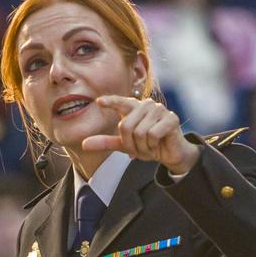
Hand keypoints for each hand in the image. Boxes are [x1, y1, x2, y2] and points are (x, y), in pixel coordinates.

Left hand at [82, 95, 196, 175]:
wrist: (170, 154)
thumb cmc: (147, 145)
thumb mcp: (124, 145)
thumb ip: (106, 142)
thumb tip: (84, 144)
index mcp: (134, 107)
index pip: (120, 102)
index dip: (111, 102)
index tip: (99, 102)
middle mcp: (147, 105)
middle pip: (126, 125)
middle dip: (130, 143)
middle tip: (140, 148)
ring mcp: (160, 110)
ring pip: (140, 132)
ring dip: (143, 146)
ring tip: (150, 146)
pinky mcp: (171, 118)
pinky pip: (153, 134)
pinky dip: (153, 145)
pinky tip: (158, 144)